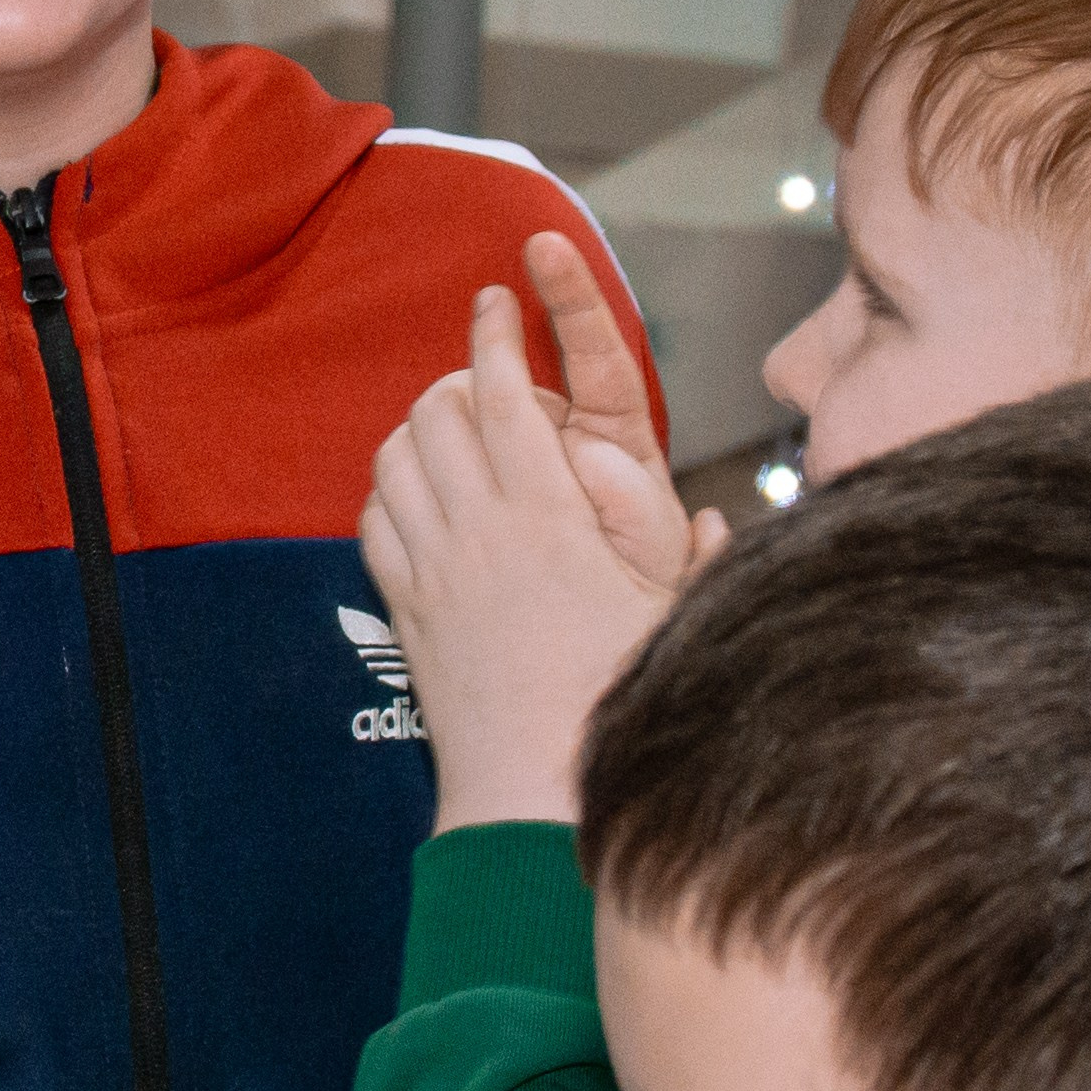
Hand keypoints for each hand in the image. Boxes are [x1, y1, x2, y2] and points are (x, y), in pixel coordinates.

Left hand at [361, 247, 726, 829]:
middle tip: (484, 375)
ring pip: (395, 458)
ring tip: (451, 428)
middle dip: (454, 375)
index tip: (499, 298)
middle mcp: (478, 532)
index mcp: (548, 516)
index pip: (502, 393)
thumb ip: (692, 559)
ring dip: (418, 429)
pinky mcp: (405, 608)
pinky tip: (422, 497)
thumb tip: (715, 518)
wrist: (533, 792)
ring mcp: (432, 569)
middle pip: (435, 411)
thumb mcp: (672, 619)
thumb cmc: (616, 701)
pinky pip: (374, 519)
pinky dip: (391, 489)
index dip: (496, 333)